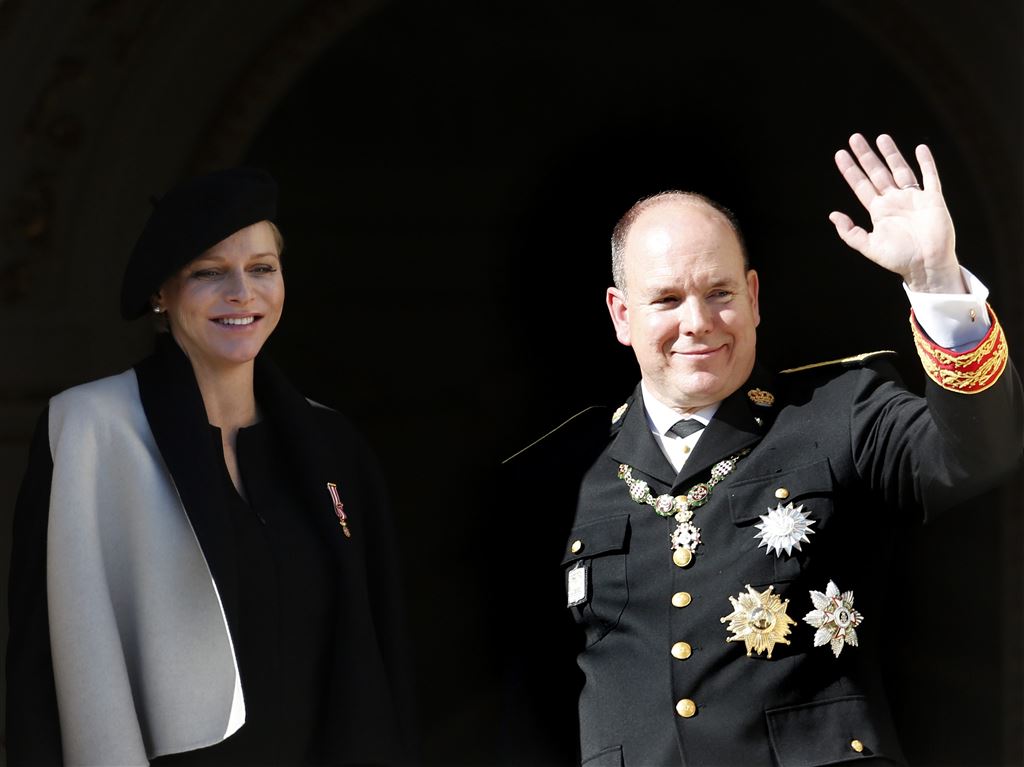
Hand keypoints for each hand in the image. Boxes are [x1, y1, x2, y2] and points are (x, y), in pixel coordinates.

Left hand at [829, 133, 963, 293]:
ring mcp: (913, 198)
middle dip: (866, 156)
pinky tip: (920, 149)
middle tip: (854, 138)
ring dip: (891, 154)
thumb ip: (850, 232)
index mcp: (878, 211)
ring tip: (881, 138)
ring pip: (900, 170)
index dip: (851, 170)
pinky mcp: (932, 199)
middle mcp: (894, 201)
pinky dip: (926, 163)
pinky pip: (929, 177)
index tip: (840, 154)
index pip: (861, 185)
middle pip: (877, 173)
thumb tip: (832, 215)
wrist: (926, 267)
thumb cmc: (898, 260)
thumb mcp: (869, 247)